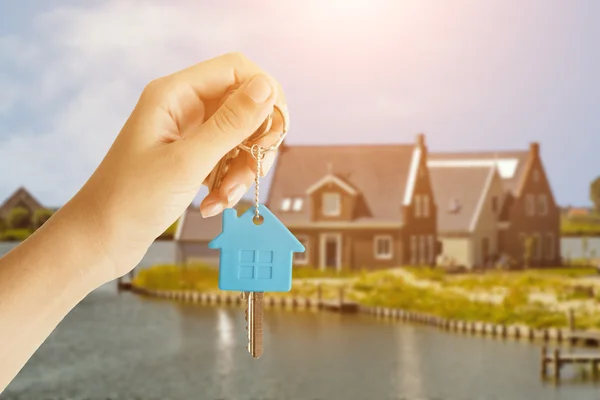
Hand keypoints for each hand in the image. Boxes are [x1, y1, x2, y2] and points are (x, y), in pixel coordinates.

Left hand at [70, 52, 287, 281]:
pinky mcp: (192, 157)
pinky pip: (229, 159)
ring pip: (241, 136)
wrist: (101, 238)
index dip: (264, 94)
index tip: (272, 132)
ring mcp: (189, 133)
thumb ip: (230, 124)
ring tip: (225, 197)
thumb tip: (267, 88)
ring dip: (244, 168)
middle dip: (257, 141)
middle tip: (254, 170)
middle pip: (245, 104)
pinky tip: (214, 203)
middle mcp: (184, 107)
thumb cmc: (130, 200)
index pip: (237, 70)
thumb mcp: (187, 162)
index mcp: (175, 94)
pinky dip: (230, 182)